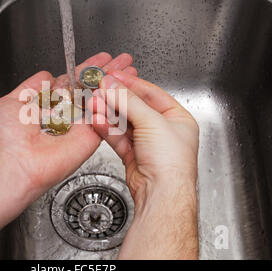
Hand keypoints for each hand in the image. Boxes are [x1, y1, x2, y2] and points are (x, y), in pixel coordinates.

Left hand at [0, 52, 136, 200]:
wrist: (16, 165)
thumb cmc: (8, 140)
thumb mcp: (12, 102)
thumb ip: (31, 87)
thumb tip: (46, 75)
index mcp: (50, 104)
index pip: (74, 81)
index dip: (88, 68)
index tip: (102, 58)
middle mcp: (67, 113)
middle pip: (92, 88)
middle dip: (108, 72)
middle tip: (122, 60)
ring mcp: (81, 124)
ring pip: (102, 99)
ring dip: (117, 84)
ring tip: (129, 68)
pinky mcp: (91, 135)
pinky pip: (106, 116)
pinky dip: (117, 101)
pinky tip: (128, 86)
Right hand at [88, 69, 198, 206]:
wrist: (161, 193)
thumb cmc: (171, 164)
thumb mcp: (152, 122)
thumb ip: (128, 101)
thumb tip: (113, 86)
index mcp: (177, 118)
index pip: (151, 94)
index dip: (131, 84)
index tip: (114, 76)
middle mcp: (163, 130)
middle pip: (135, 107)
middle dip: (116, 99)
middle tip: (99, 89)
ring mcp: (147, 143)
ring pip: (124, 122)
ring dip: (108, 113)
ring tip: (94, 103)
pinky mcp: (133, 155)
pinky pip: (117, 137)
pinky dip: (107, 129)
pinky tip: (97, 121)